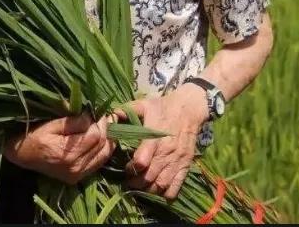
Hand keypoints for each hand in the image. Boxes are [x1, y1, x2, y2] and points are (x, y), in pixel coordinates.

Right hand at [3, 113, 116, 184]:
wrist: (21, 157)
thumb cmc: (33, 137)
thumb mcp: (50, 125)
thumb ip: (72, 122)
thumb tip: (90, 117)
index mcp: (67, 154)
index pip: (95, 136)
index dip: (100, 122)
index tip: (100, 111)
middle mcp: (75, 167)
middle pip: (102, 146)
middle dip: (107, 129)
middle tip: (106, 116)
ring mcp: (77, 175)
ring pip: (104, 156)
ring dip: (108, 140)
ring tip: (106, 126)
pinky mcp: (78, 178)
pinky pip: (98, 163)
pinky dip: (102, 150)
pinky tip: (100, 139)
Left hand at [123, 84, 208, 199]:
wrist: (189, 109)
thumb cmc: (162, 107)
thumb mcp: (143, 104)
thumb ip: (126, 110)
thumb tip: (109, 116)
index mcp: (154, 138)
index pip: (141, 162)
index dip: (130, 169)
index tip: (125, 168)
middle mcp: (166, 152)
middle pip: (149, 177)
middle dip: (136, 183)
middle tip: (128, 181)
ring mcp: (177, 160)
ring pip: (161, 185)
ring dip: (148, 189)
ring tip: (140, 186)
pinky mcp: (185, 165)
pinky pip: (176, 187)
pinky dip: (165, 193)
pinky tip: (157, 188)